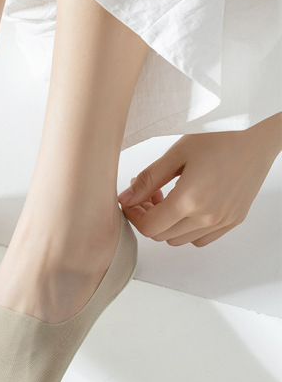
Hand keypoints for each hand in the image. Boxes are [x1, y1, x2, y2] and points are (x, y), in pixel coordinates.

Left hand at [117, 114, 281, 246]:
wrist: (255, 144)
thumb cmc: (218, 141)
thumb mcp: (177, 154)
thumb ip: (148, 179)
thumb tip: (125, 198)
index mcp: (189, 200)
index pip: (149, 226)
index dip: (134, 215)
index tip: (131, 200)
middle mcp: (206, 217)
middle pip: (161, 235)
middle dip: (147, 217)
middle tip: (148, 194)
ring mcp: (221, 223)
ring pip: (179, 240)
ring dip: (166, 224)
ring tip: (169, 198)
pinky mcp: (231, 222)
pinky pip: (200, 239)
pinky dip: (186, 229)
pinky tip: (187, 207)